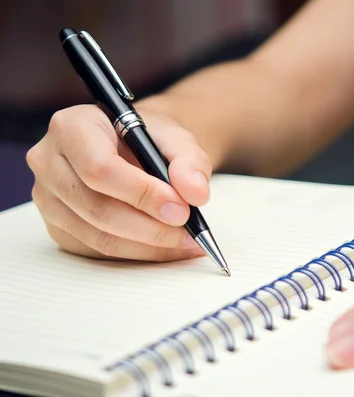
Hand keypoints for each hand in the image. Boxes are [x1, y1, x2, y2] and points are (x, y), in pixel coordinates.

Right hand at [26, 103, 212, 260]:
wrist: (137, 149)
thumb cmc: (151, 140)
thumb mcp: (177, 139)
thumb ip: (190, 162)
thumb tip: (196, 193)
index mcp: (72, 126)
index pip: (100, 168)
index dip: (142, 194)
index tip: (181, 210)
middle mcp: (50, 161)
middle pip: (97, 207)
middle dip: (150, 227)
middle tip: (189, 232)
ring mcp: (49, 198)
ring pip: (98, 236)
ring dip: (148, 247)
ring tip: (186, 243)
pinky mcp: (58, 226)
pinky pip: (97, 250)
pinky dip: (138, 254)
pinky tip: (167, 248)